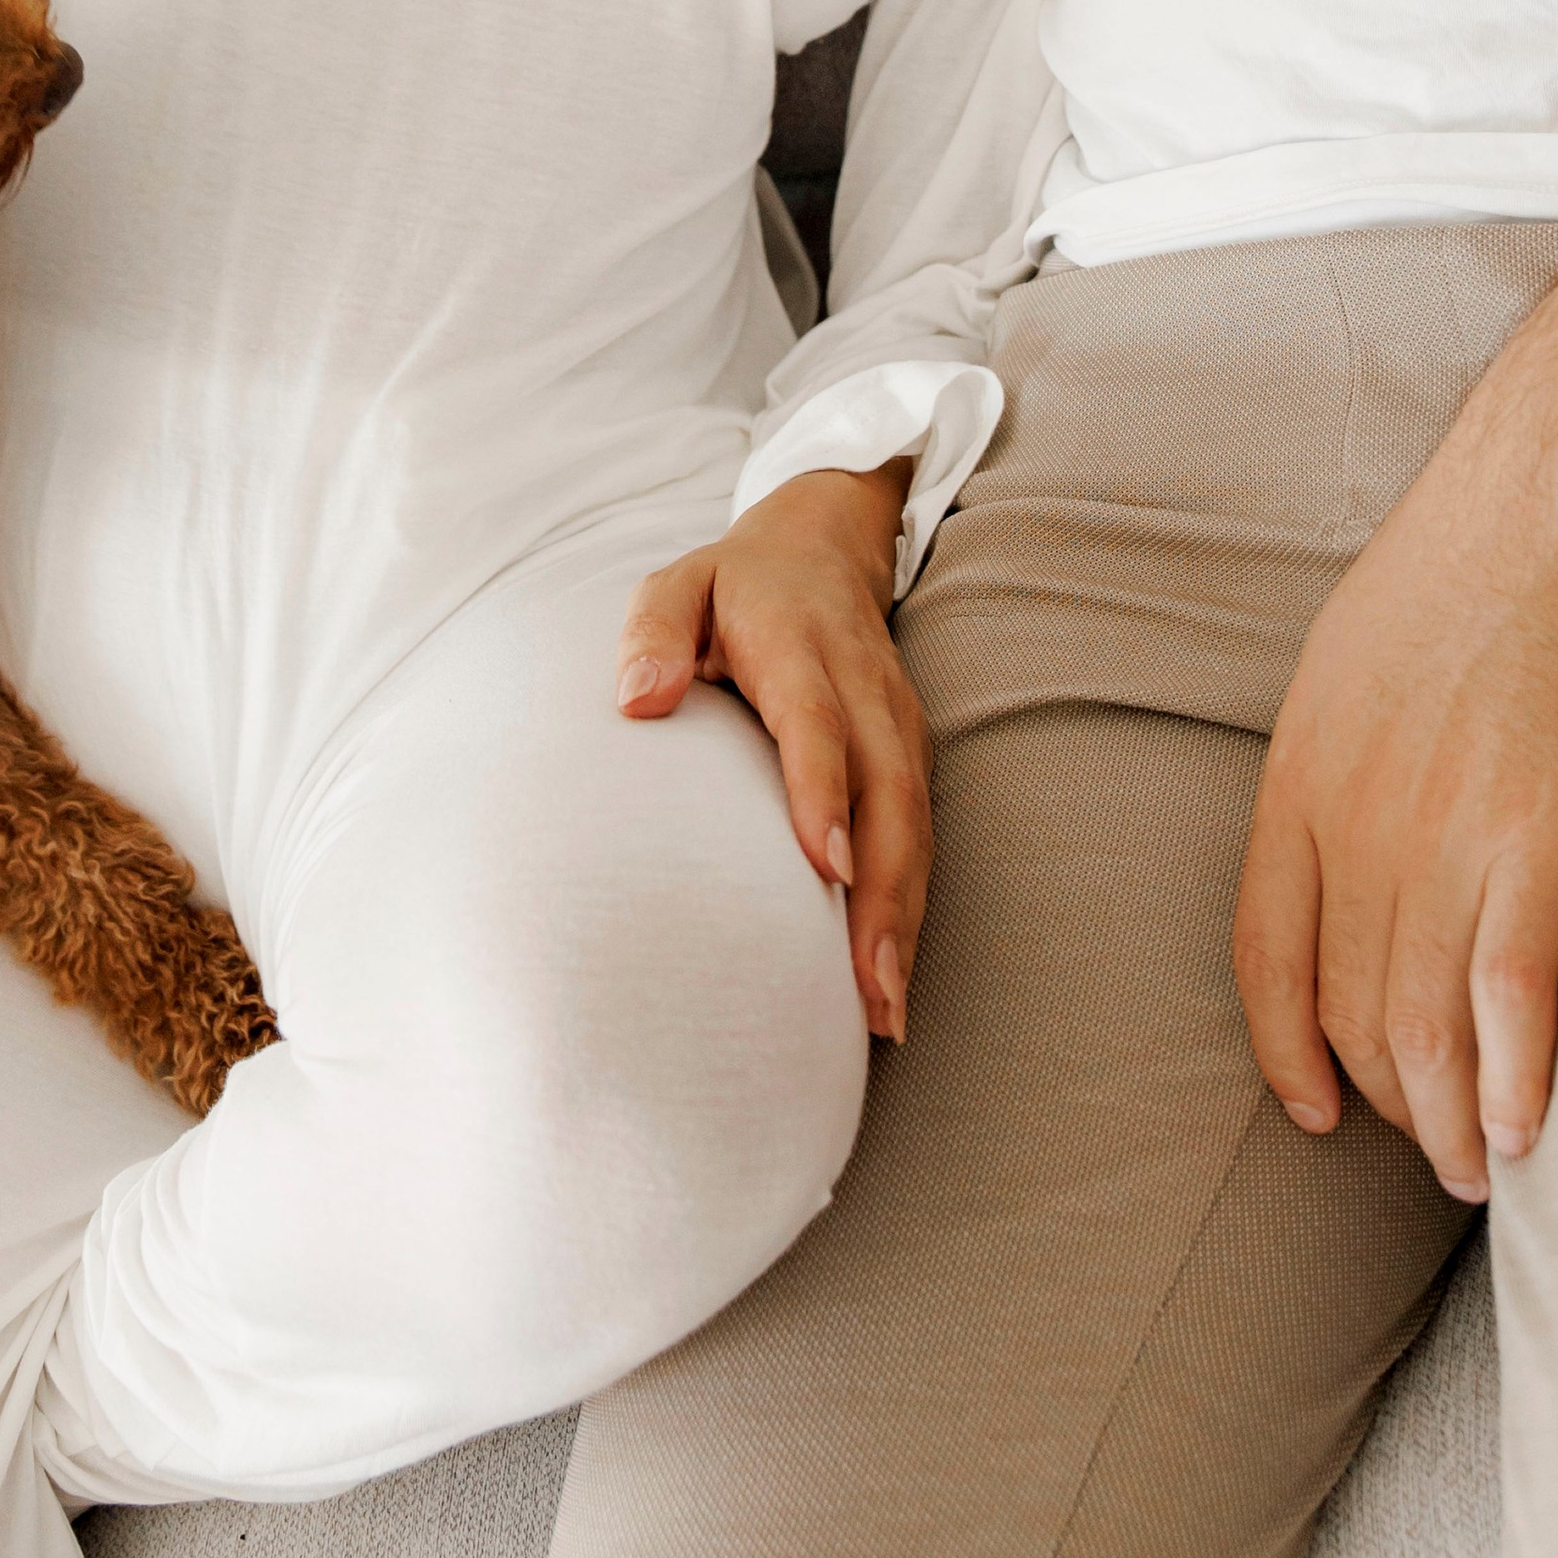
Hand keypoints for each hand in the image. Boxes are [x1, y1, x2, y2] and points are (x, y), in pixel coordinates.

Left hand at [617, 463, 927, 1041]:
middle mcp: (864, 691)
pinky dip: (911, 909)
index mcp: (800, 647)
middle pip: (887, 795)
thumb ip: (654, 634)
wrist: (824, 546)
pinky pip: (920, 836)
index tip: (825, 867)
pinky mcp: (911, 754)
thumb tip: (637, 700)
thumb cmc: (732, 586)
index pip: (817, 723)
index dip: (824, 792)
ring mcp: (898, 725)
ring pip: (915, 828)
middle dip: (885, 896)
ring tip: (884, 1011)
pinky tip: (889, 981)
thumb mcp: (677, 584)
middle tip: (869, 989)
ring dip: (905, 921)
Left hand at [1233, 317, 1557, 1201]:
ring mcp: (1443, 838)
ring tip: (1475, 1165)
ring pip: (1426, 1031)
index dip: (1286, 1052)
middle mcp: (1354, 824)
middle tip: (1423, 1148)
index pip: (1265, 956)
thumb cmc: (1458, 567)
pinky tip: (1528, 1131)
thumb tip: (1344, 844)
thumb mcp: (1344, 668)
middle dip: (1384, 1102)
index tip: (1313, 1110)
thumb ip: (1336, 767)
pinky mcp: (1539, 841)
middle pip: (1351, 1012)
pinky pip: (1511, 1001)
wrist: (1552, 497)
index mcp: (1299, 779)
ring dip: (1448, 1121)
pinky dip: (1517, 1084)